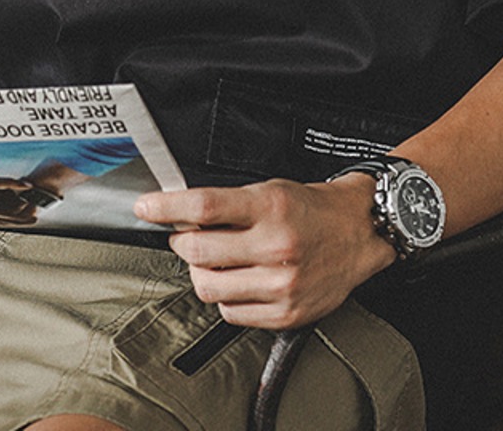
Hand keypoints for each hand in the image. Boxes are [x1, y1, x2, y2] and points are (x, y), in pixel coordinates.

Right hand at [0, 175, 55, 224]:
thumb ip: (8, 183)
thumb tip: (27, 186)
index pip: (10, 218)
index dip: (24, 218)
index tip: (36, 217)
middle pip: (4, 222)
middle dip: (20, 220)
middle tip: (34, 219)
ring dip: (9, 218)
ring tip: (21, 215)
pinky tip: (1, 213)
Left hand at [134, 174, 395, 329]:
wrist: (357, 233)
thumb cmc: (310, 209)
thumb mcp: (270, 189)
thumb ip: (227, 203)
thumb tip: (179, 213)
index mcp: (270, 207)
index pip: (205, 206)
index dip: (166, 207)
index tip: (145, 207)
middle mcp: (276, 246)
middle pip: (198, 250)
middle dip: (181, 241)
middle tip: (186, 234)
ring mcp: (281, 284)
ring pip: (208, 286)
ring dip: (200, 271)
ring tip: (214, 259)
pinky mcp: (285, 314)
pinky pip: (230, 313)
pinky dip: (224, 296)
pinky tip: (238, 279)